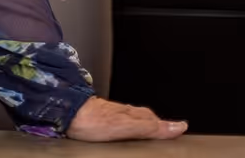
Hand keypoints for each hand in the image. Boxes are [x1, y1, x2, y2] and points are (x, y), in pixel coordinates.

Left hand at [67, 96, 186, 141]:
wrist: (65, 112)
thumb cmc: (93, 121)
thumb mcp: (128, 127)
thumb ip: (152, 128)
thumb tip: (179, 126)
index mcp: (133, 114)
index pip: (155, 120)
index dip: (166, 126)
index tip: (179, 129)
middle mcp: (123, 112)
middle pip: (144, 118)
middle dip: (155, 124)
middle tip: (166, 130)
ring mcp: (110, 114)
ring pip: (131, 118)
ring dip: (141, 125)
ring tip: (148, 131)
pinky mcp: (98, 119)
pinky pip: (118, 122)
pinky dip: (125, 127)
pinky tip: (120, 131)